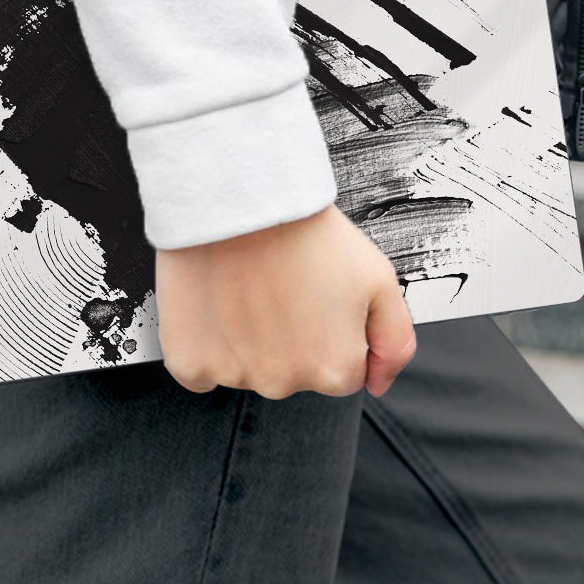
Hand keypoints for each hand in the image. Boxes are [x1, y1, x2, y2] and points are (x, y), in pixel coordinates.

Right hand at [155, 204, 415, 399]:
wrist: (240, 198)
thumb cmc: (307, 232)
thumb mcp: (379, 279)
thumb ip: (394, 342)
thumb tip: (379, 385)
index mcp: (334, 370)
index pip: (341, 370)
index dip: (330, 327)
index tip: (315, 293)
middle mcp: (284, 383)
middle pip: (292, 373)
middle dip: (290, 338)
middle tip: (281, 285)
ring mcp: (234, 376)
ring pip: (246, 369)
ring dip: (245, 340)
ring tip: (246, 286)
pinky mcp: (189, 362)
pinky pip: (201, 369)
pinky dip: (205, 344)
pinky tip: (215, 304)